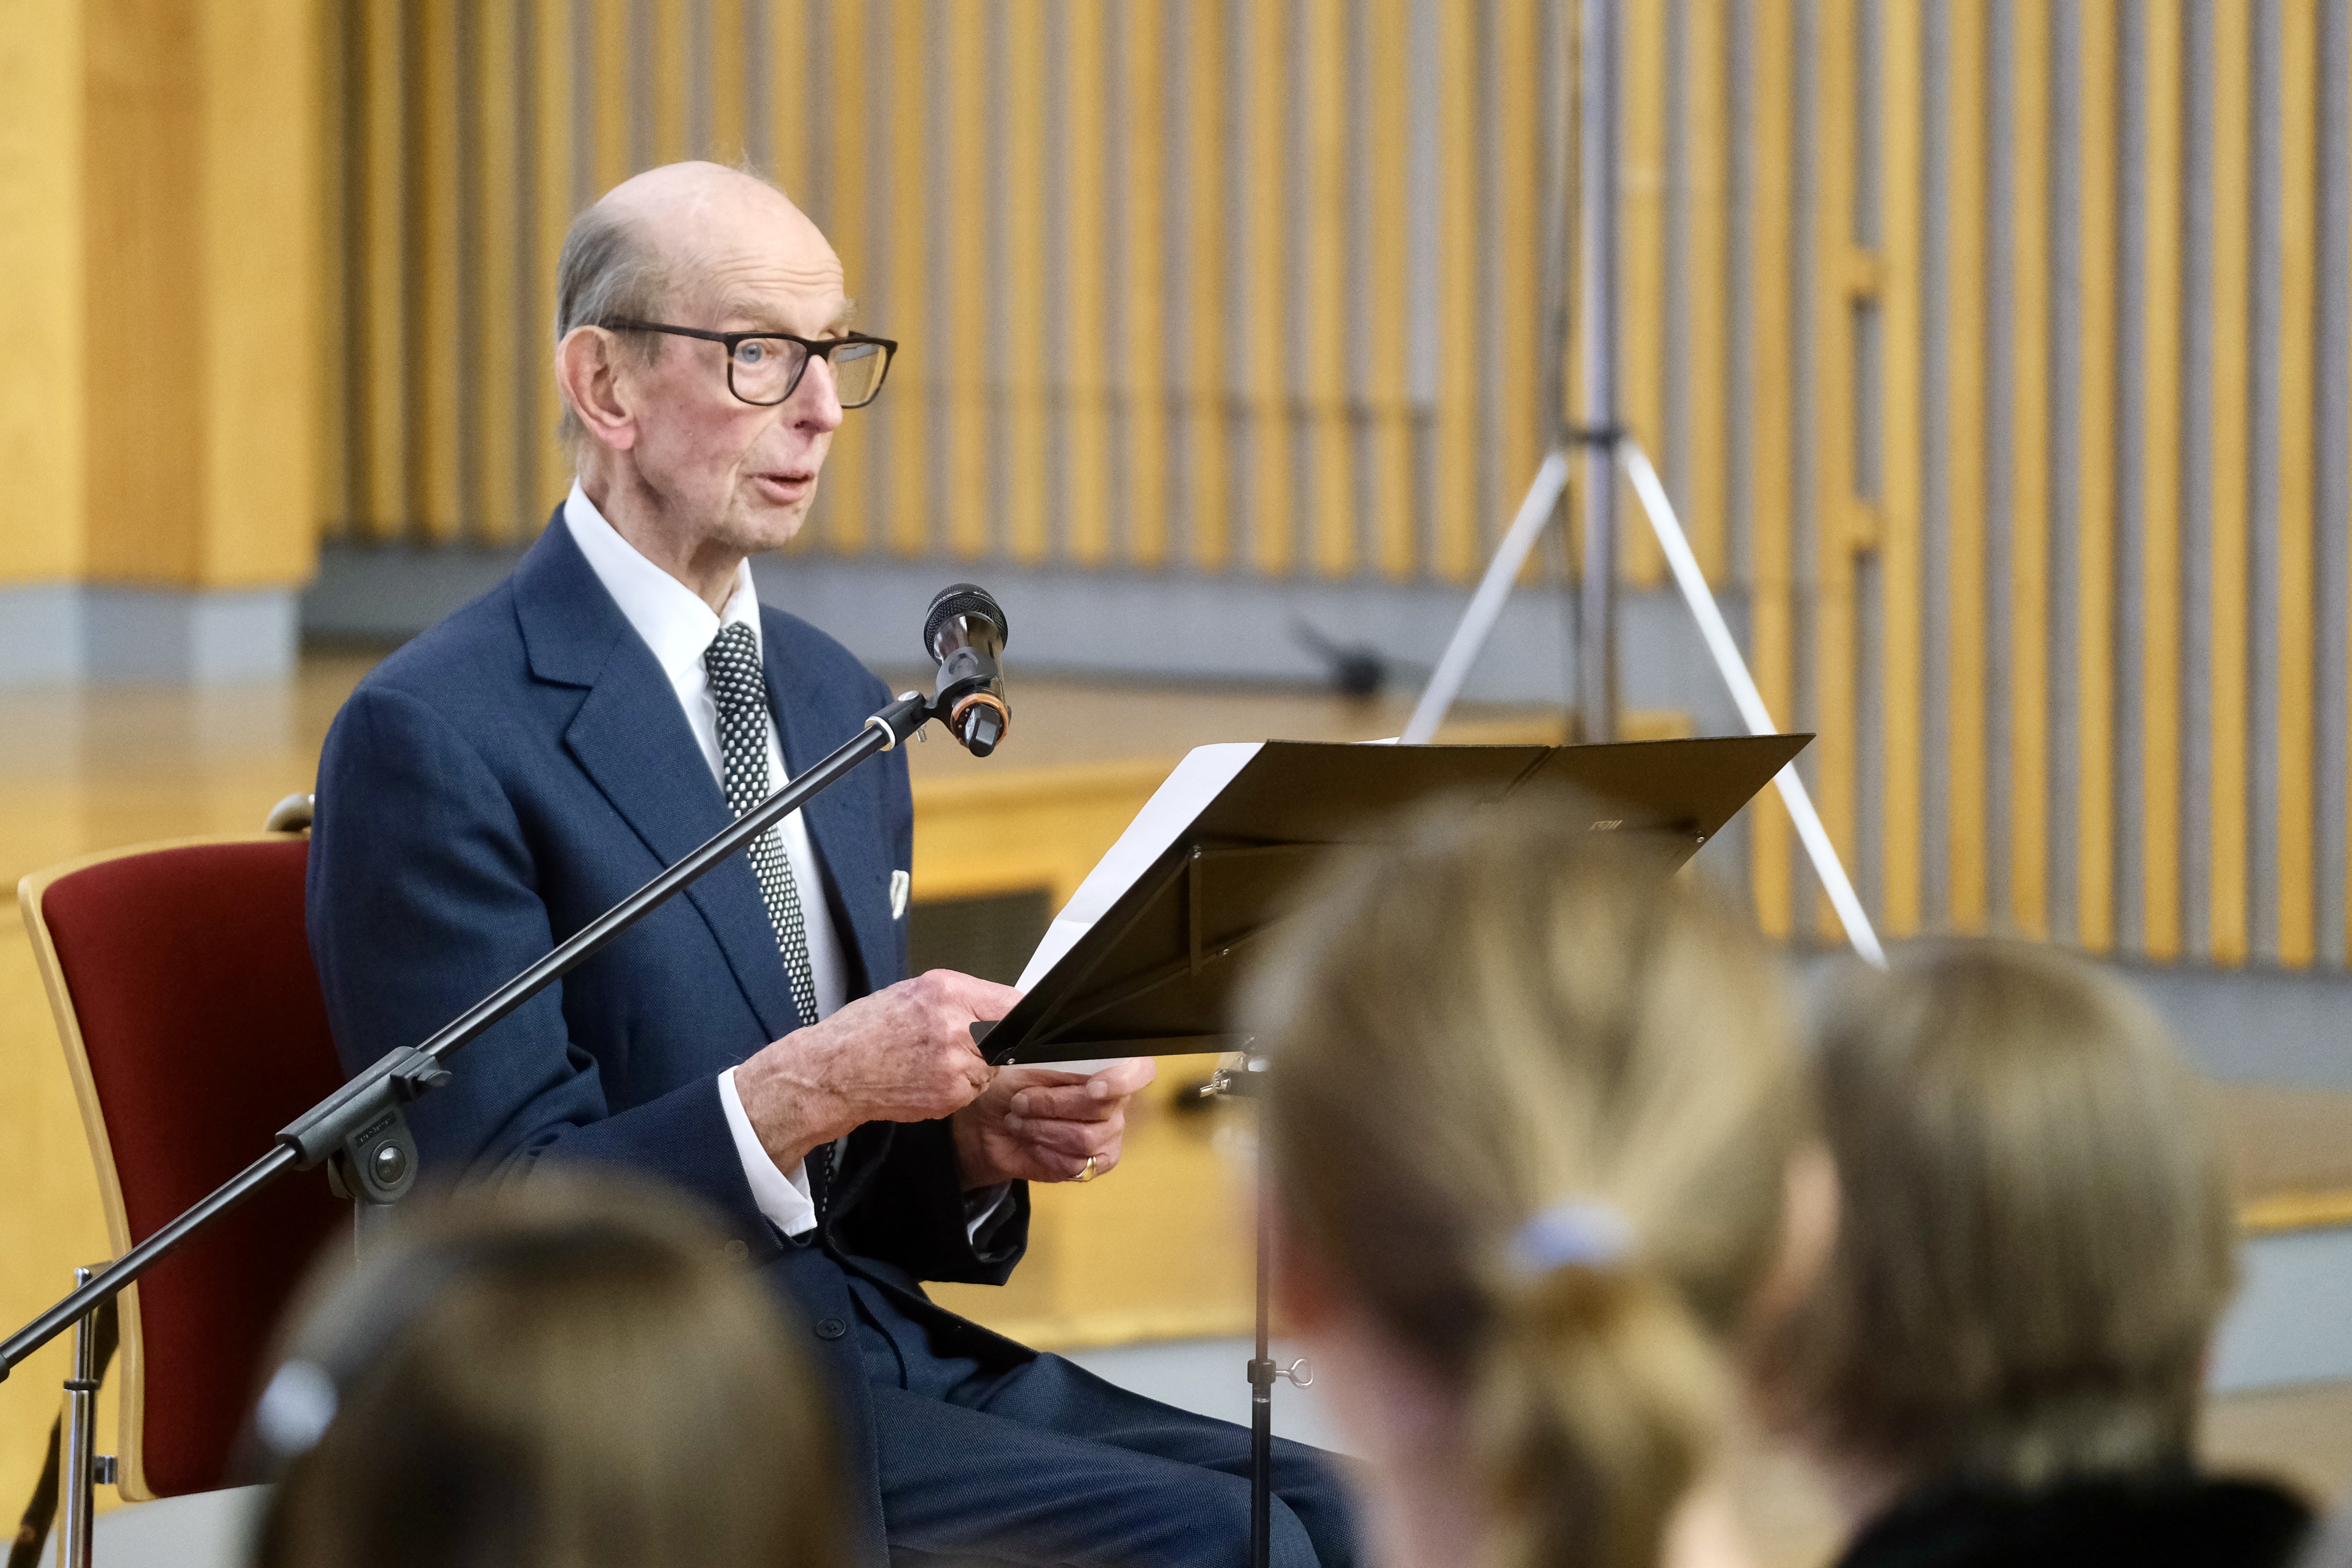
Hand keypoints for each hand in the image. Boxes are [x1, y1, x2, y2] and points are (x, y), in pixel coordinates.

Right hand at [734, 970, 1019, 1170]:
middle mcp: (955, 1025)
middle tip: (960, 1042)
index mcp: (947, 992)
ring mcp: (954, 1064)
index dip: (1018, 1013)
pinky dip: (959, 1086)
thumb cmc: (867, 1030)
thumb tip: (1004, 1006)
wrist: (834, 1071)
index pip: (1013, 1001)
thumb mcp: (914, 993)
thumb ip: (961, 997)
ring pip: (992, 1066)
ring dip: (975, 1065)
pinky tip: (928, 1077)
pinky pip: (973, 1089)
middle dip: (992, 1041)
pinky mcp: (950, 1095)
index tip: (1020, 1019)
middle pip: (1006, 1036)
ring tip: (934, 1059)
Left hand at [952, 1057, 1158, 1187]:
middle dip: (1053, 1104)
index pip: (1140, 1070)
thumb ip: (1046, 1050)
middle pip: (1103, 1106)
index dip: (1123, 1079)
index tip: (1093, 1087)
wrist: (987, 1125)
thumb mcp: (1021, 1059)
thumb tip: (1050, 1033)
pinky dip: (1045, 1151)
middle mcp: (1114, 1100)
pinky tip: (1030, 1142)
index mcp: (1104, 1065)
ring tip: (1017, 1120)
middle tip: (1020, 1101)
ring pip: (1086, 1138)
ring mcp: (1107, 1134)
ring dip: (1042, 1129)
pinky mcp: (1093, 1163)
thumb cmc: (1008, 1084)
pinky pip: (1077, 1163)